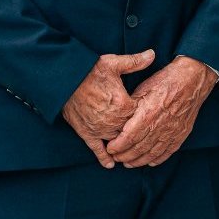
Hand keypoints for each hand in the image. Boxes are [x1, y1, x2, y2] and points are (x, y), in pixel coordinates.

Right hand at [61, 50, 155, 166]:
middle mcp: (114, 120)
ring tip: (133, 151)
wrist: (65, 81)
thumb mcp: (114, 63)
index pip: (141, 114)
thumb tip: (152, 54)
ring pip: (117, 141)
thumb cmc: (90, 71)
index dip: (147, 114)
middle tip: (147, 135)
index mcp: (124, 104)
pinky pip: (97, 149)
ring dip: (124, 145)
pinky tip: (111, 164)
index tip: (153, 113)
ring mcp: (100, 129)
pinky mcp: (87, 133)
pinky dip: (104, 157)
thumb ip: (135, 62)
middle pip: (131, 130)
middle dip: (137, 131)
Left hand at [105, 56, 216, 167]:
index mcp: (148, 114)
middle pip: (138, 148)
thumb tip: (118, 120)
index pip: (128, 138)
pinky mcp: (181, 133)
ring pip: (152, 153)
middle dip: (124, 156)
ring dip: (138, 161)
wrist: (193, 78)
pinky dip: (158, 159)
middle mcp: (160, 126)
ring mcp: (172, 131)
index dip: (117, 146)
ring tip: (128, 163)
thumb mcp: (143, 89)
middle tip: (115, 158)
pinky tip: (150, 162)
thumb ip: (131, 107)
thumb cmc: (166, 80)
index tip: (109, 148)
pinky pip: (168, 151)